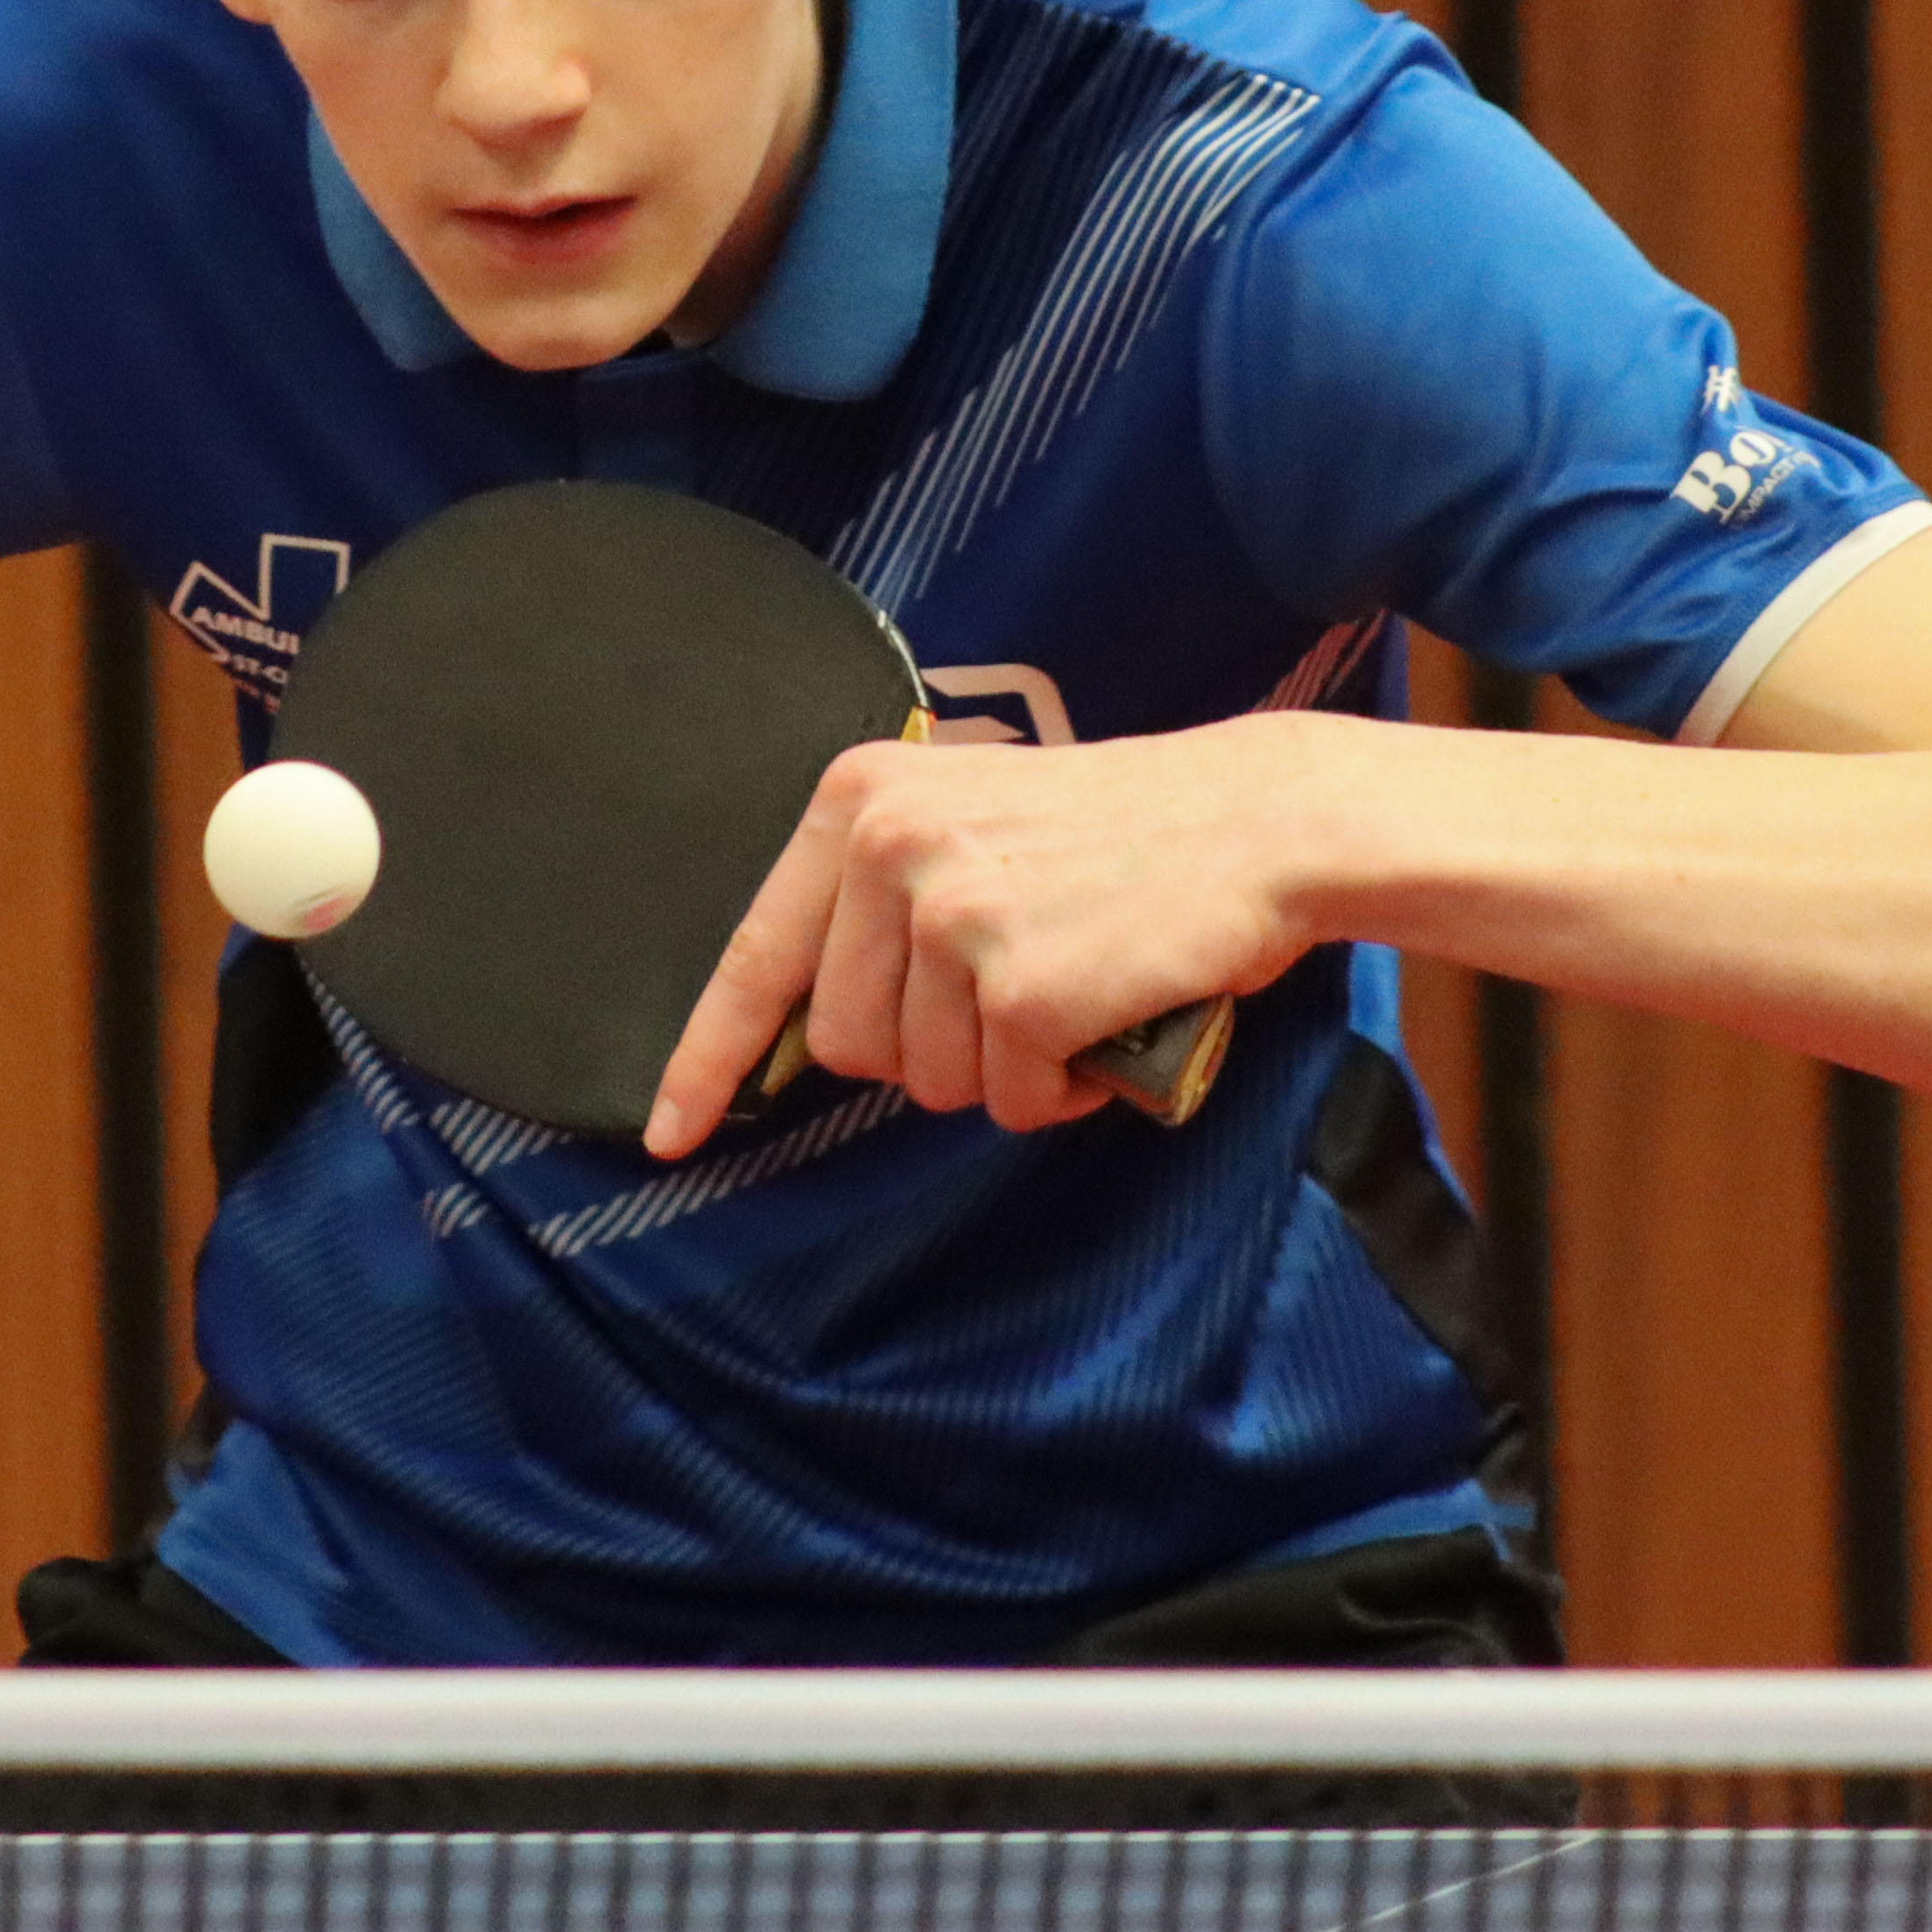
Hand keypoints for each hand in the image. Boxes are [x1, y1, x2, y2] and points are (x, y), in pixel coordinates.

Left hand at [645, 717, 1326, 1155]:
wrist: (1260, 820)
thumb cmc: (1120, 834)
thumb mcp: (969, 821)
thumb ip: (882, 902)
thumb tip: (808, 1035)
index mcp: (860, 799)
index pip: (756, 953)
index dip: (709, 1058)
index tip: (670, 1132)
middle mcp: (890, 847)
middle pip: (847, 1042)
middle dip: (927, 1050)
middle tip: (1016, 991)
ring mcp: (952, 917)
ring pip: (928, 1082)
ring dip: (1003, 1070)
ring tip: (1073, 991)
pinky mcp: (1023, 987)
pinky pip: (1009, 1102)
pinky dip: (1061, 1090)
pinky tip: (1106, 1019)